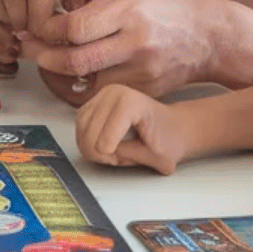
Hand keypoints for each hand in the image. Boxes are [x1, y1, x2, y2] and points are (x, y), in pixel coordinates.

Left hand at [22, 0, 221, 96]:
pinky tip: (70, 77)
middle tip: (28, 50)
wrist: (209, 37)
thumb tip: (49, 21)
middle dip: (43, 57)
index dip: (48, 30)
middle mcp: (135, 42)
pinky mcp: (145, 91)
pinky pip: (102, 95)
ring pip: (85, 84)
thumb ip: (93, 9)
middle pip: (75, 60)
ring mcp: (142, 71)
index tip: (36, 28)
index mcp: (130, 10)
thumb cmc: (165, 9)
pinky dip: (81, 89)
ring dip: (57, 76)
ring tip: (46, 63)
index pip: (75, 27)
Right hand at [74, 83, 198, 172]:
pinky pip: (79, 126)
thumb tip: (105, 152)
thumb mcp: (156, 157)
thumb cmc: (168, 139)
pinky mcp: (93, 102)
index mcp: (132, 102)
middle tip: (117, 158)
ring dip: (91, 148)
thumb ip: (128, 155)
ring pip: (81, 130)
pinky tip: (102, 144)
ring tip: (112, 152)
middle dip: (100, 154)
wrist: (172, 127)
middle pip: (89, 134)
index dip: (111, 156)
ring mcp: (102, 95)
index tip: (124, 158)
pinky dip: (86, 140)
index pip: (106, 137)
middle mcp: (113, 93)